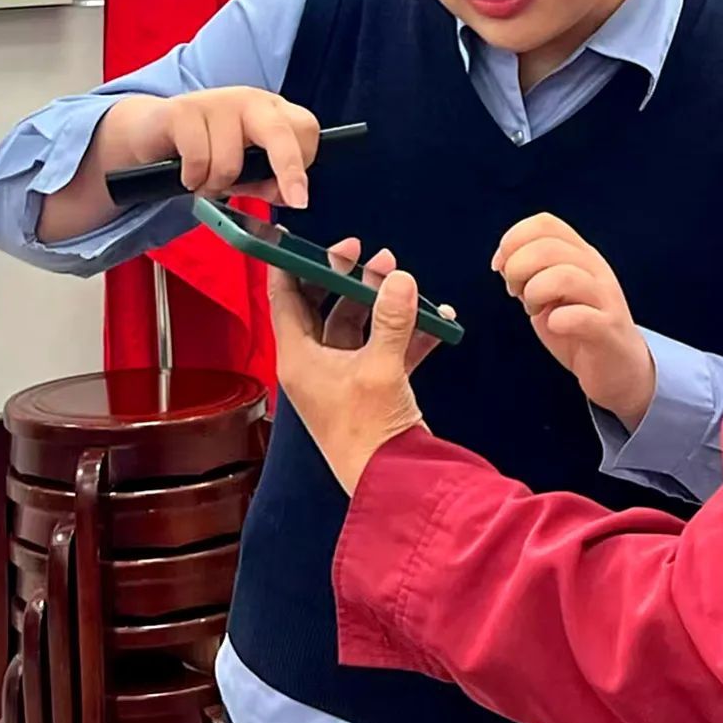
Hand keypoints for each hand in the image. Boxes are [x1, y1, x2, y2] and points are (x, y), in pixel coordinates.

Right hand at [112, 86, 320, 208]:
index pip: (305, 128)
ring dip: (215, 185)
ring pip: (230, 162)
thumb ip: (267, 182)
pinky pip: (198, 160)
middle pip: (280, 133)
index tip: (296, 195)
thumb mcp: (243, 169)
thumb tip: (285, 195)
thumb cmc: (205, 150)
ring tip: (205, 180)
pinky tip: (187, 174)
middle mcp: (249, 101)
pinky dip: (192, 179)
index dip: (303, 163)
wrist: (150, 131)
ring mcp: (217, 102)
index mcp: (271, 112)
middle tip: (295, 201)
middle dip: (290, 170)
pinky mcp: (183, 110)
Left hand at [270, 238, 443, 494]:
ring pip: (357, 324)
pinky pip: (385, 347)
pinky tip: (438, 317)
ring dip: (379, 300)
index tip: (305, 239)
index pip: (284, 299)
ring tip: (403, 277)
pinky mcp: (371, 387)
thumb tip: (399, 277)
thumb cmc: (370, 432)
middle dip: (347, 277)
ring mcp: (343, 376)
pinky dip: (408, 331)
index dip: (292, 265)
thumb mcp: (381, 368)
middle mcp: (315, 365)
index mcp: (299, 358)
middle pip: (323, 306)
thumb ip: (392, 319)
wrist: (395, 483)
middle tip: (368, 253)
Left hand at [493, 213, 655, 431]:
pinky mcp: (608, 330)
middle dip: (518, 268)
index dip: (513, 239)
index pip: (545, 224)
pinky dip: (559, 319)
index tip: (500, 266)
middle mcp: (594, 268)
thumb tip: (502, 261)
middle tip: (515, 292)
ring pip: (566, 276)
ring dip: (536, 292)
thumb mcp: (550, 293)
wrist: (620, 367)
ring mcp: (604, 298)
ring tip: (532, 310)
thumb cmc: (579, 328)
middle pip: (548, 246)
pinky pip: (583, 316)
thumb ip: (530, 274)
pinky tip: (553, 325)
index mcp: (579, 253)